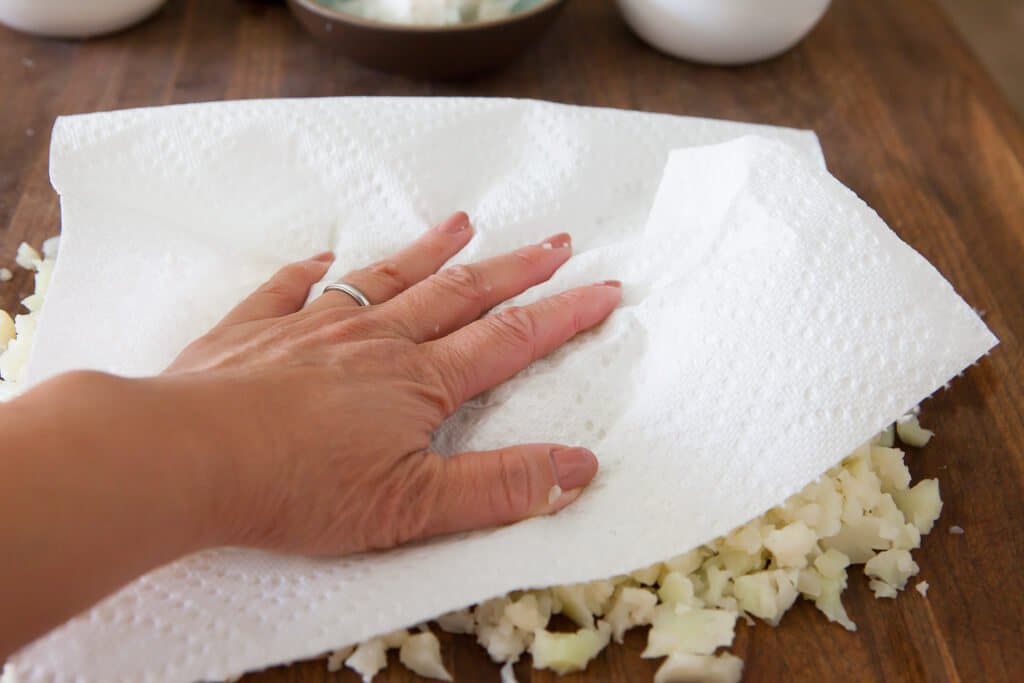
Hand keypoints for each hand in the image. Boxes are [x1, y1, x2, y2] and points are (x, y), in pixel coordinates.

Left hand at [166, 212, 620, 555]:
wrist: (189, 457)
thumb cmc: (300, 485)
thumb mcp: (417, 505)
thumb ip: (502, 487)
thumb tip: (578, 468)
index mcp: (419, 381)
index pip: (509, 341)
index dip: (562, 315)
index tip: (602, 289)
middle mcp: (374, 342)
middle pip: (458, 295)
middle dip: (514, 269)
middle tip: (554, 240)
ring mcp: (312, 329)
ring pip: (385, 280)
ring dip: (428, 252)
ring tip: (463, 223)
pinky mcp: (252, 332)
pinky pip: (289, 289)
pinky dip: (311, 272)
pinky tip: (324, 258)